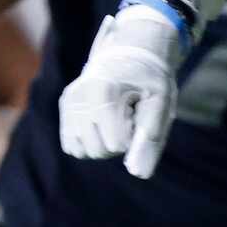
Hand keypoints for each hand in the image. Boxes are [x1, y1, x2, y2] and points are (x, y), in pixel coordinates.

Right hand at [59, 2, 185, 177]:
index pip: (117, 145)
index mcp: (104, 94)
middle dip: (117, 143)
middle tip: (127, 117)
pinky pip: (72, 145)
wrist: (133, 53)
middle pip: (98, 151)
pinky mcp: (65, 105)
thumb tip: (139, 173)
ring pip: (82, 151)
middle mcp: (80, 97)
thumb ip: (149, 139)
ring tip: (114, 119)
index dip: (133, 138)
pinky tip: (101, 123)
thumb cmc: (150, 81)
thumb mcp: (160, 106)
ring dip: (102, 144)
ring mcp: (69, 101)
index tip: (137, 116)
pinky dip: (88, 142)